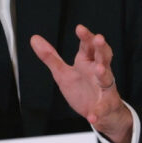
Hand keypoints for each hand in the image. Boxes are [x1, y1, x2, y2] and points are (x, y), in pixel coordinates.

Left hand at [30, 24, 132, 142]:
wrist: (100, 113)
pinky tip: (93, 115)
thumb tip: (34, 39)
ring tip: (100, 69)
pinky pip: (103, 108)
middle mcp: (99, 72)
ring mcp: (104, 89)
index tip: (80, 28)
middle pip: (103, 56)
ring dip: (104, 73)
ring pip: (107, 78)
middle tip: (99, 38)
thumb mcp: (62, 72)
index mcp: (87, 63)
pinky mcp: (106, 106)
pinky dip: (98, 112)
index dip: (85, 37)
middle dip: (101, 47)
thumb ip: (50, 57)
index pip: (88, 46)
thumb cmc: (82, 89)